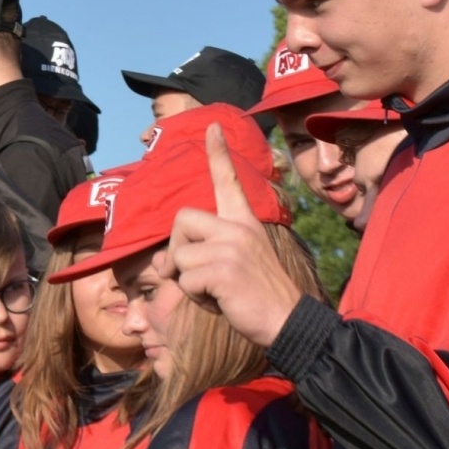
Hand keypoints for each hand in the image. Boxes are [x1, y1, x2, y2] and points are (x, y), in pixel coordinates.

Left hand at [159, 124, 303, 348]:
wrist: (286, 322)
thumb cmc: (254, 296)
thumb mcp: (234, 263)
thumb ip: (205, 251)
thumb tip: (162, 259)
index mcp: (244, 222)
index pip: (229, 180)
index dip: (218, 153)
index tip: (211, 127)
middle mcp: (238, 227)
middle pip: (182, 219)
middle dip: (179, 249)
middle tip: (198, 273)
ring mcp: (231, 246)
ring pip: (178, 256)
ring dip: (189, 282)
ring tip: (218, 291)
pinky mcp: (223, 269)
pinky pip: (185, 281)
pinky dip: (196, 298)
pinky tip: (222, 302)